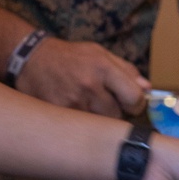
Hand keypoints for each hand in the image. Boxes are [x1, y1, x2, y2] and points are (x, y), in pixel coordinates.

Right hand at [16, 38, 149, 116]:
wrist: (31, 57)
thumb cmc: (69, 56)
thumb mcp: (99, 53)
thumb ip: (125, 70)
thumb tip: (147, 88)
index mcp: (103, 67)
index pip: (134, 98)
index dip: (136, 104)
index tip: (130, 103)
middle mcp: (89, 85)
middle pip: (116, 116)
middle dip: (114, 112)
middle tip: (103, 104)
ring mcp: (72, 101)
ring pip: (98, 125)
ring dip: (96, 119)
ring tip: (86, 106)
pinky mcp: (57, 112)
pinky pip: (79, 127)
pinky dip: (79, 123)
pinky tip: (73, 110)